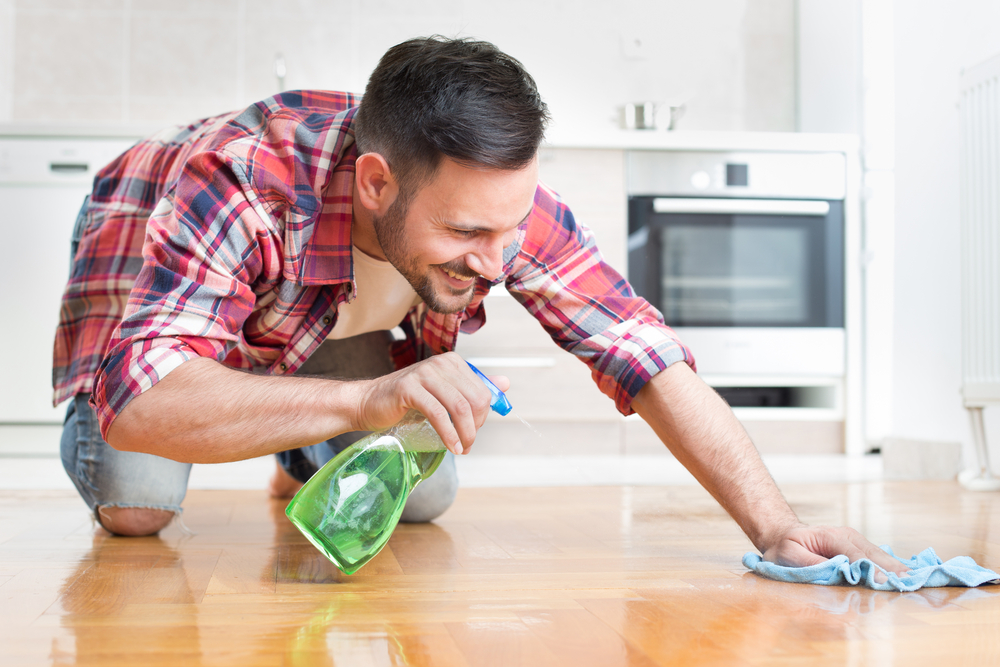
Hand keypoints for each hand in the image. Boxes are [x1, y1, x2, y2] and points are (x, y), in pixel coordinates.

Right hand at [349, 352, 509, 455]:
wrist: (369, 402)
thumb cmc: (408, 401)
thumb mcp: (444, 394)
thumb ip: (473, 388)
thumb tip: (505, 382)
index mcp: (453, 363)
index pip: (483, 393)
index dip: (482, 418)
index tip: (471, 433)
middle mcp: (441, 363)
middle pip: (475, 400)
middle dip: (475, 427)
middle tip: (466, 444)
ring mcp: (424, 373)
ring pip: (459, 407)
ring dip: (464, 434)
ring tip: (461, 449)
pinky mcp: (409, 387)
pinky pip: (438, 413)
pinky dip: (448, 433)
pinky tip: (450, 446)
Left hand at [763, 524, 911, 579]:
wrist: (783, 534)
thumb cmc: (785, 548)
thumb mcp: (791, 556)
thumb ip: (813, 565)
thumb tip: (839, 572)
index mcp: (831, 536)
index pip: (855, 554)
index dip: (870, 569)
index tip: (884, 582)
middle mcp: (847, 535)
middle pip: (873, 553)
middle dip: (890, 569)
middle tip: (909, 584)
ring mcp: (855, 540)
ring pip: (879, 554)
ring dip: (895, 568)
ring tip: (913, 581)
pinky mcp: (858, 547)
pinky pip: (877, 557)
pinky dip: (891, 566)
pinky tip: (905, 575)